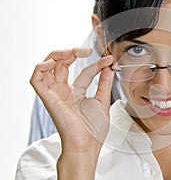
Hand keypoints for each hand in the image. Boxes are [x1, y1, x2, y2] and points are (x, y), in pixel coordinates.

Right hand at [30, 48, 114, 178]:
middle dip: (72, 53)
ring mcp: (55, 94)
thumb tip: (109, 67)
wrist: (87, 144)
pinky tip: (53, 63)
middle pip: (61, 64)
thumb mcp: (102, 100)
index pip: (85, 71)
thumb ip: (104, 82)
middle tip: (86, 50)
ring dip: (56, 55)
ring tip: (70, 52)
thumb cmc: (94, 129)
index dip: (97, 63)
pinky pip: (36, 80)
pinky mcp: (48, 98)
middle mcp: (64, 91)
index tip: (109, 60)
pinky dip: (40, 68)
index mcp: (76, 92)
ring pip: (47, 67)